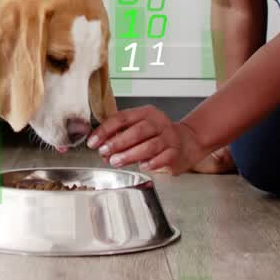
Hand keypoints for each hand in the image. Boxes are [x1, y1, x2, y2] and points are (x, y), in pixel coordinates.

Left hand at [87, 105, 206, 175]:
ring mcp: (169, 137)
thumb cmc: (157, 136)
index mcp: (146, 113)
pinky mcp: (175, 152)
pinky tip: (142, 166)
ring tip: (116, 161)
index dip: (106, 130)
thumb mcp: (139, 129)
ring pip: (149, 145)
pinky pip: (163, 158)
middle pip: (137, 130)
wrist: (186, 142)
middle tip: (104, 152)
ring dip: (130, 154)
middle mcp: (159, 123)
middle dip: (118, 142)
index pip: (123, 117)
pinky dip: (151, 163)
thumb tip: (101, 148)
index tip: (94, 141)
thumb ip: (120, 136)